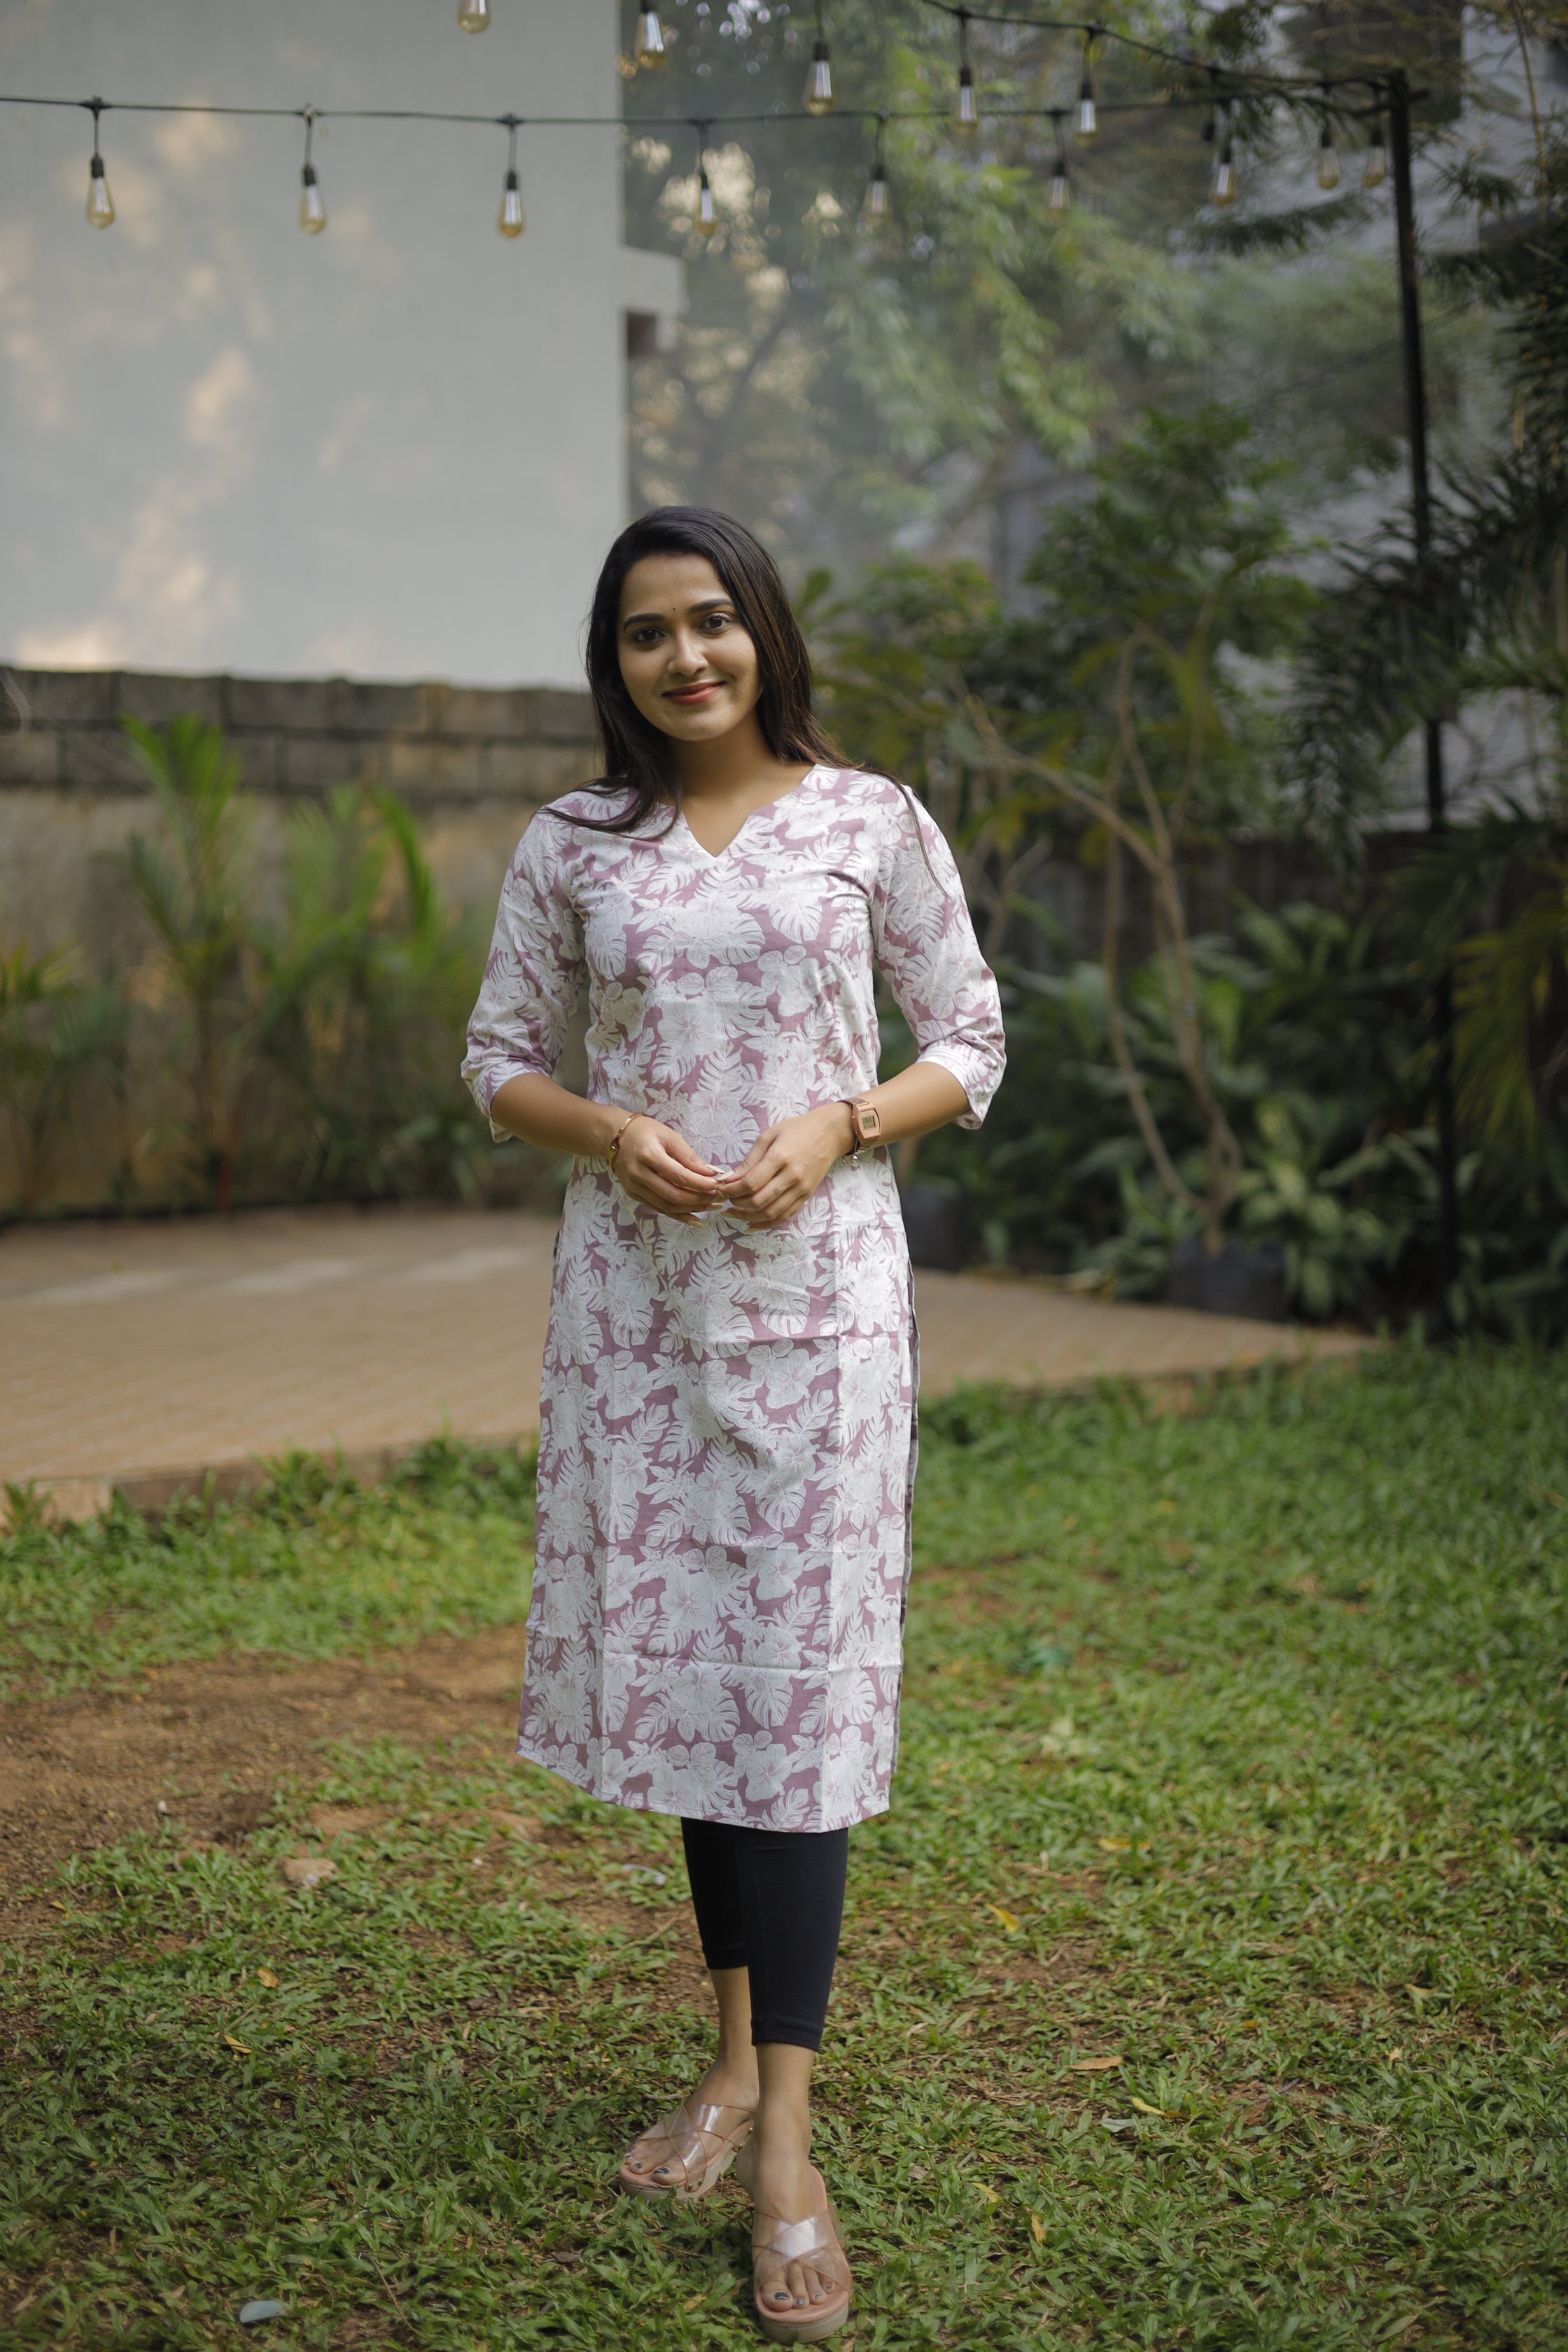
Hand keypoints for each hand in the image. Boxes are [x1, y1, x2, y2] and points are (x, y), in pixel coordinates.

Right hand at [613, 1115, 723, 1221]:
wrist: (615, 1136)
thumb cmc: (645, 1132)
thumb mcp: (669, 1136)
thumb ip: (689, 1156)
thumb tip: (710, 1173)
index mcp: (648, 1154)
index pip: (679, 1176)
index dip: (700, 1183)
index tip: (716, 1184)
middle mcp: (638, 1173)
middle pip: (673, 1195)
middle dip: (699, 1199)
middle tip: (717, 1197)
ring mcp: (634, 1186)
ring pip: (666, 1206)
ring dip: (691, 1209)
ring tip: (710, 1206)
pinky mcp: (633, 1194)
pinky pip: (658, 1209)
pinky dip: (677, 1215)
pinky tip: (694, 1217)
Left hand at [716, 1104, 854, 1230]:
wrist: (830, 1133)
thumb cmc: (797, 1130)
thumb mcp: (769, 1136)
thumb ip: (749, 1160)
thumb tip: (729, 1178)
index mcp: (780, 1157)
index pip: (751, 1183)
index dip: (731, 1190)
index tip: (720, 1188)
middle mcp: (792, 1176)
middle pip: (759, 1200)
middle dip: (736, 1203)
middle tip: (725, 1199)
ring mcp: (801, 1188)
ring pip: (771, 1212)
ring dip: (748, 1216)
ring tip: (733, 1213)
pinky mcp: (806, 1196)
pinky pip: (785, 1216)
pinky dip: (767, 1223)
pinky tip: (752, 1224)